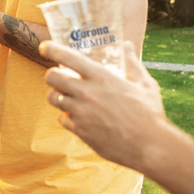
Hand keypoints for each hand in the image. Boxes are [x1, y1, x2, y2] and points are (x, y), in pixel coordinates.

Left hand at [41, 41, 175, 172]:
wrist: (150, 146)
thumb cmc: (150, 114)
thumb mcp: (145, 84)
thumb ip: (132, 64)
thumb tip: (127, 46)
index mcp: (102, 77)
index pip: (67, 57)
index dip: (50, 49)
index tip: (44, 47)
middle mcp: (87, 93)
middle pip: (51, 77)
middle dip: (53, 75)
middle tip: (60, 77)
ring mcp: (81, 113)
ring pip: (52, 98)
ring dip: (57, 95)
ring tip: (68, 97)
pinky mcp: (80, 131)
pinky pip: (62, 119)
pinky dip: (67, 116)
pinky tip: (79, 116)